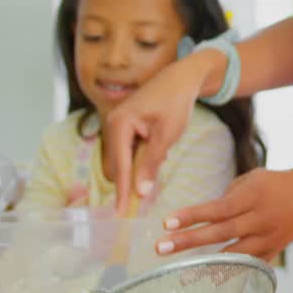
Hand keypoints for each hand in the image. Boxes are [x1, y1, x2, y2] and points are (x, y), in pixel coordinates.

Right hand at [103, 54, 215, 214]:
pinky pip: (128, 152)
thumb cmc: (175, 103)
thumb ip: (151, 164)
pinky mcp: (123, 128)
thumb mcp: (167, 136)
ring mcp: (116, 126)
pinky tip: (159, 146)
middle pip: (118, 167)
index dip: (123, 192)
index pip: (121, 167)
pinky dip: (141, 157)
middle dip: (132, 179)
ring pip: (123, 160)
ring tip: (162, 150)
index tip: (122, 215)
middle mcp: (111, 126)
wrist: (180, 78)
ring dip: (139, 166)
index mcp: (119, 125)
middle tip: (150, 192)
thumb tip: (141, 193)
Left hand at [158, 167, 292, 262]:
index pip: (218, 208)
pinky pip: (248, 265)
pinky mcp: (273, 251)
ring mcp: (268, 238)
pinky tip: (210, 280)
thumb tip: (202, 215)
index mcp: (253, 196)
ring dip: (206, 265)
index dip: (192, 216)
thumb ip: (227, 196)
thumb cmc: (275, 183)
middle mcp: (260, 218)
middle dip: (188, 241)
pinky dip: (230, 273)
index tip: (166, 223)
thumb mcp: (252, 179)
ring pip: (234, 254)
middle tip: (161, 248)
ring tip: (181, 275)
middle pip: (221, 233)